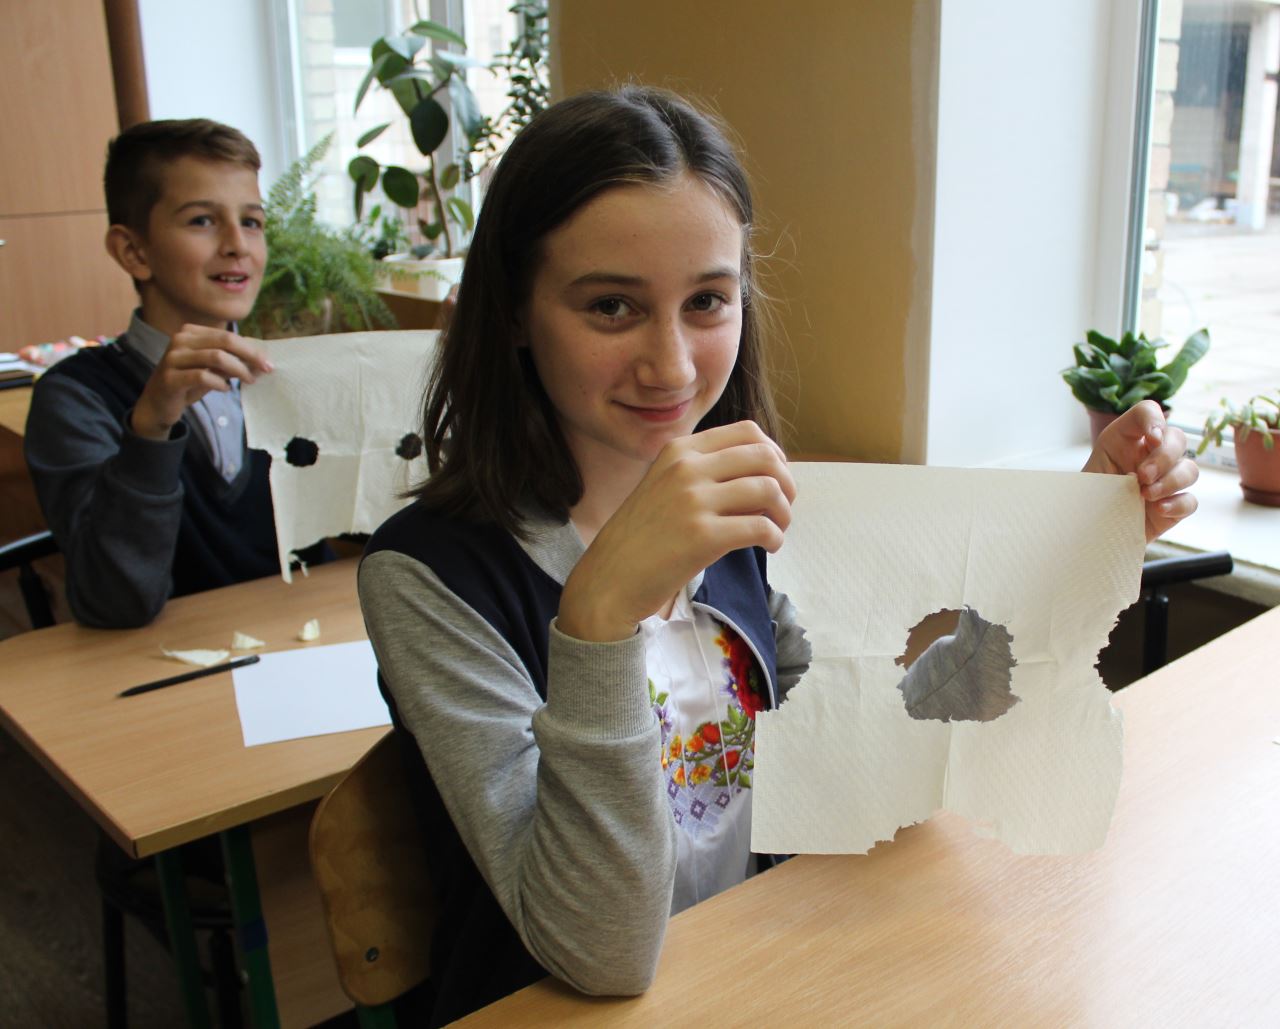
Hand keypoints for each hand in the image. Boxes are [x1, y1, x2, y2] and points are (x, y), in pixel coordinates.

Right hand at [131, 325, 272, 439]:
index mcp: (191, 332)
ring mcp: (173, 357)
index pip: (228, 336)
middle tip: (266, 370)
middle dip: (250, 355)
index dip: (251, 348)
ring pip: (216, 357)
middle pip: (224, 342)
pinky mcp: (170, 377)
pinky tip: (225, 388)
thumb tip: (260, 361)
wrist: (158, 403)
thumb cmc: (188, 383)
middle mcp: (180, 340)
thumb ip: (232, 362)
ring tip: (248, 380)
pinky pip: (202, 376)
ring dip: (238, 370)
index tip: (268, 362)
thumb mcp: (213, 369)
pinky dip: (219, 383)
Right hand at [558, 421, 794, 641]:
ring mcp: (693, 500)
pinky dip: (775, 537)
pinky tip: (768, 546)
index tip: (775, 479)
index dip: (774, 454)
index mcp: (680, 450)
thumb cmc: (641, 538)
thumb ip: (703, 471)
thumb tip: (764, 472)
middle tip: (782, 508)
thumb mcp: (663, 484)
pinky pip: (761, 527)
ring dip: (783, 513)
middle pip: (765, 457)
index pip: (748, 432)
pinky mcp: (702, 537)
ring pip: (768, 489)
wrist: (609, 578)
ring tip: (776, 530)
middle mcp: (686, 467)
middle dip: (786, 483)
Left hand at [1082, 400, 1197, 540]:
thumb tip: (1137, 467)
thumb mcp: (1085, 474)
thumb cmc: (1083, 499)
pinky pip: (1191, 500)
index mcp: (1126, 440)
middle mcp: (1150, 455)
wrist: (1085, 532)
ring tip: (1145, 494)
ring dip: (1171, 480)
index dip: (1155, 419)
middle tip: (1141, 476)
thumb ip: (1108, 461)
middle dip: (1164, 456)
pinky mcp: (1173, 506)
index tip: (1152, 438)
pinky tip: (1158, 509)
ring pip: (1190, 469)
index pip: (1147, 413)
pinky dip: (1178, 503)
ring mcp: (1165, 480)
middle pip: (1178, 438)